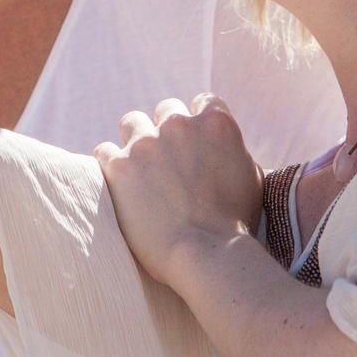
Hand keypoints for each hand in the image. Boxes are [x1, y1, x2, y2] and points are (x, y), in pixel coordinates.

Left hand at [95, 95, 261, 290]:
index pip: (204, 102)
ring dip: (135, 140)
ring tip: (138, 167)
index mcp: (215, 123)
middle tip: (168, 159)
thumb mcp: (252, 178)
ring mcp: (146, 143)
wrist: (206, 254)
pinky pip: (104, 150)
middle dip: (167, 130)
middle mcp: (179, 124)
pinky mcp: (119, 166)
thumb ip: (233, 151)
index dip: (199, 122)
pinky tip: (117, 180)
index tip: (196, 141)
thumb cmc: (235, 225)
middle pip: (167, 110)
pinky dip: (110, 163)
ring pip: (132, 122)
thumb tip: (222, 148)